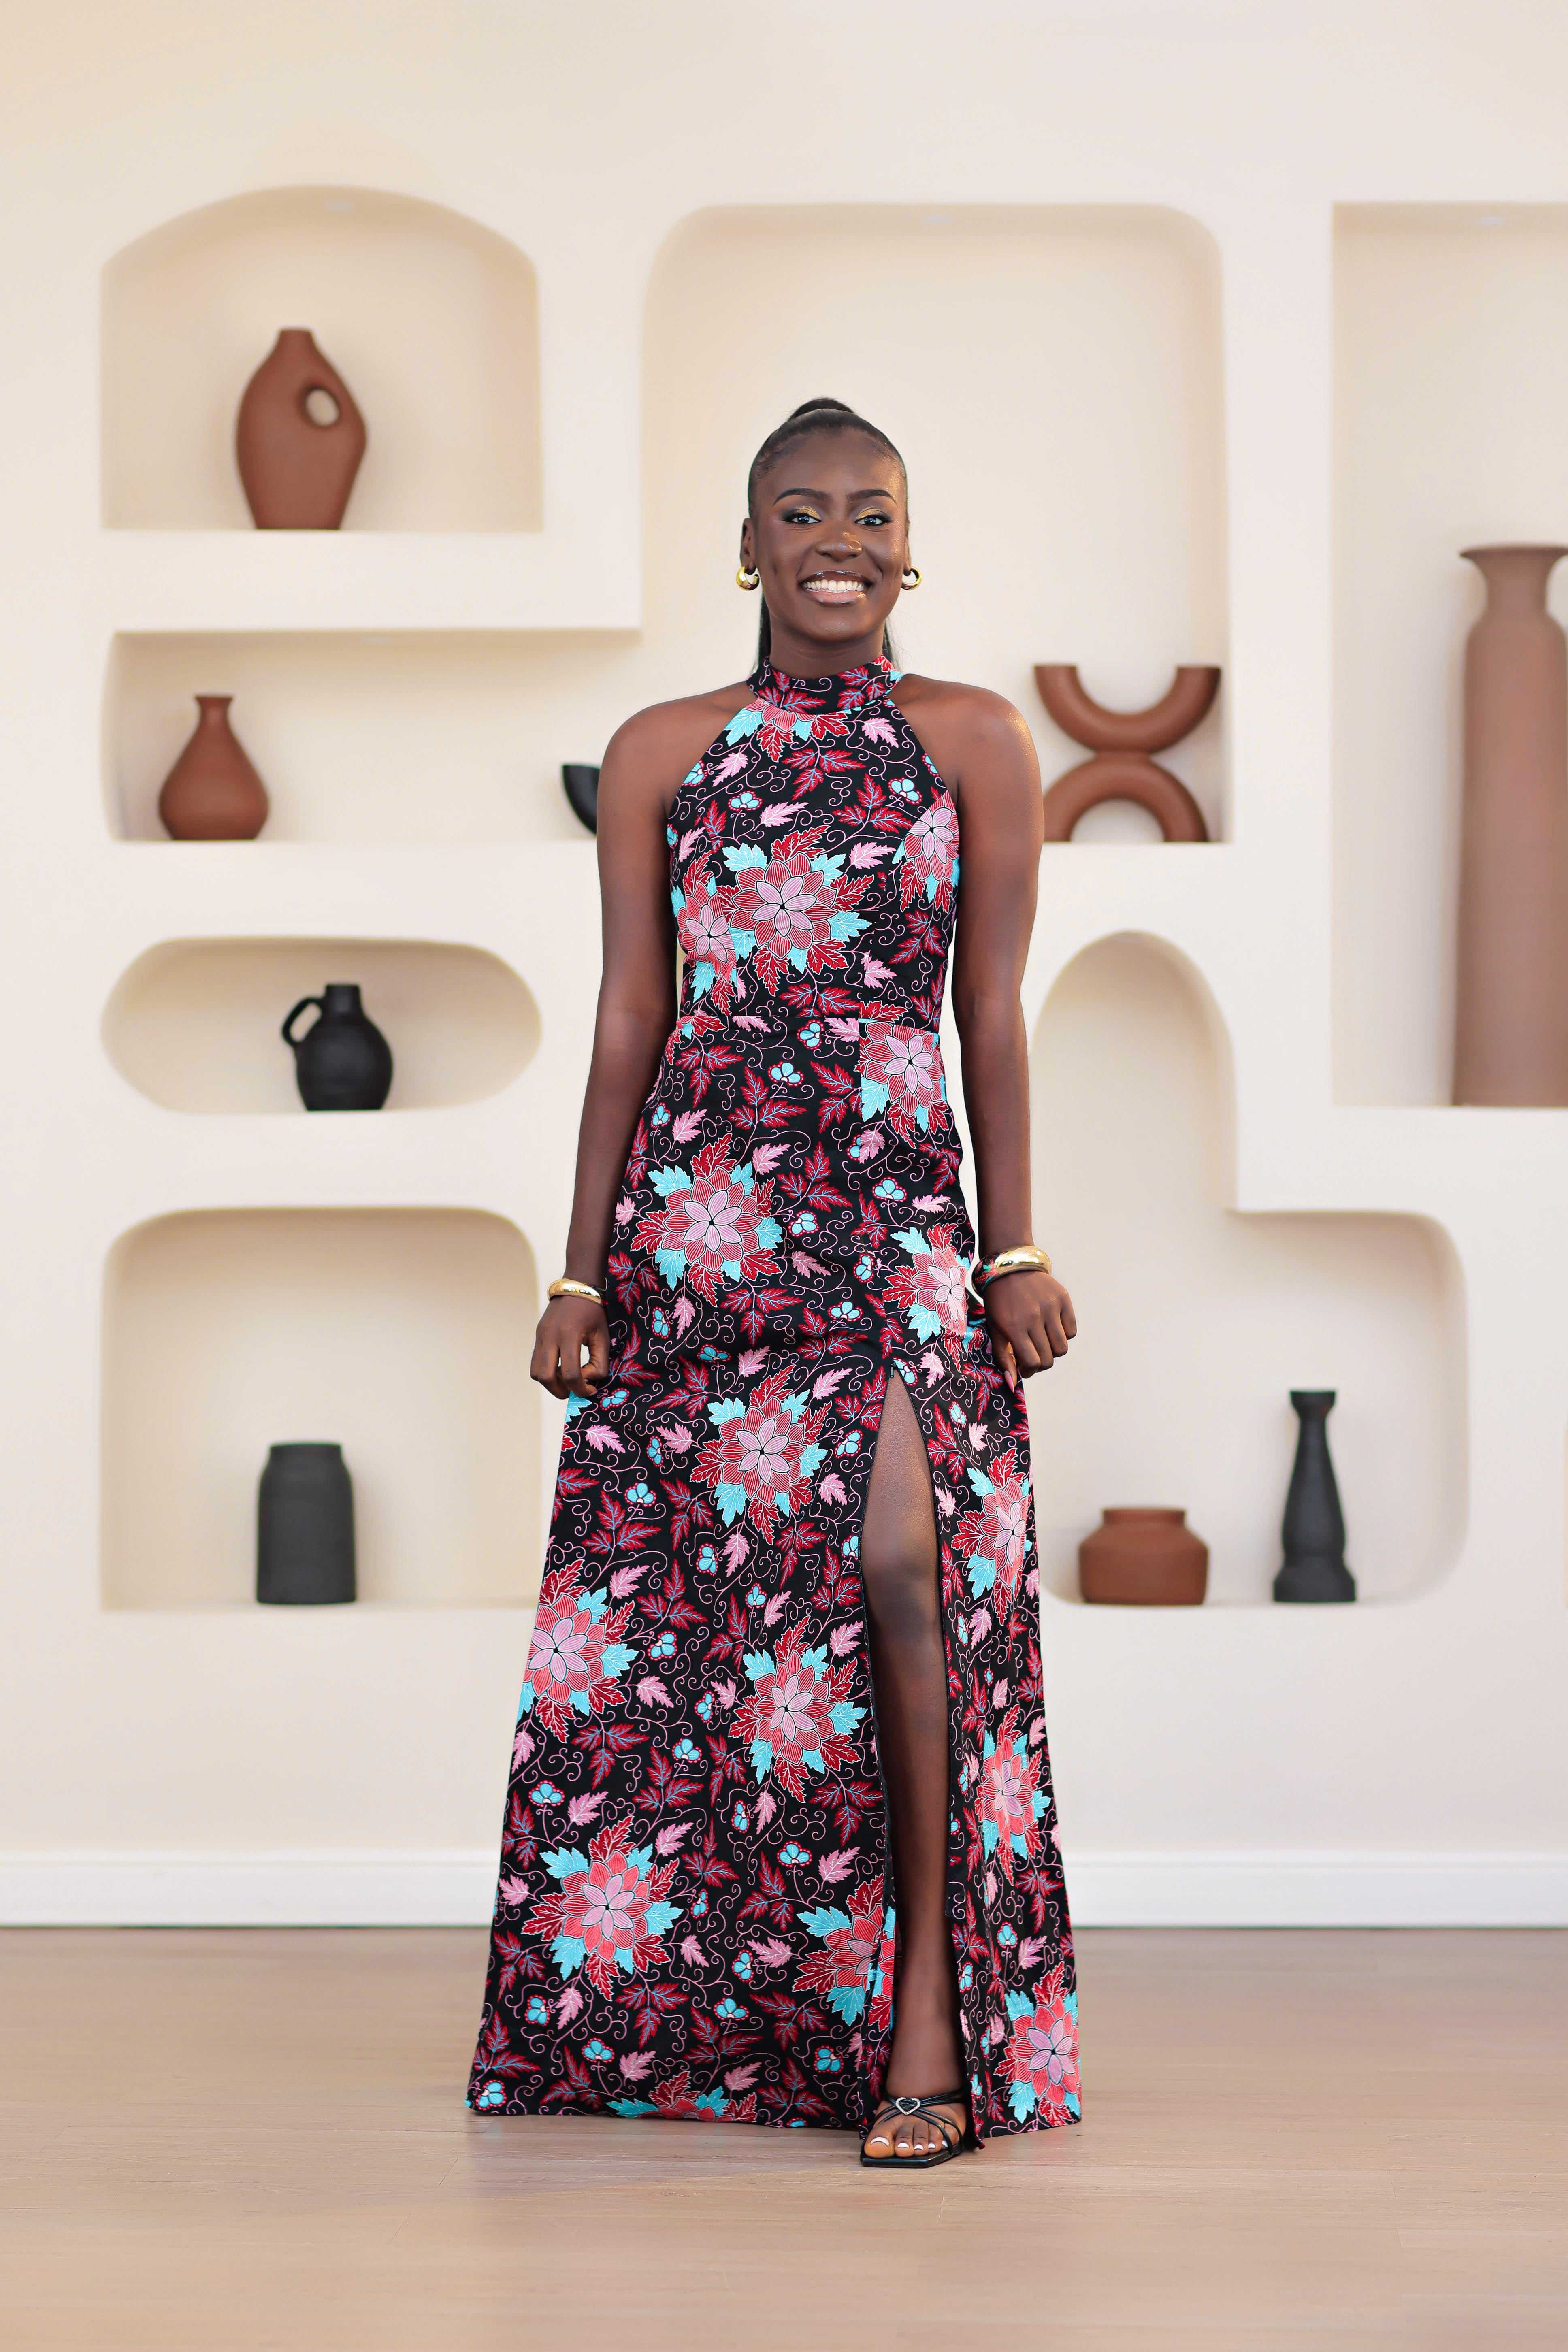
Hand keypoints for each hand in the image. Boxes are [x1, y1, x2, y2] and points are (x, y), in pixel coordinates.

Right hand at [532, 1297, 610, 1400]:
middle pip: (546, 1377)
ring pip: (536, 1372)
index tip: (590, 1390)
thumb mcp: (603, 1336)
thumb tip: (589, 1381)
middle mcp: (550, 1337)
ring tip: (566, 1379)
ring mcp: (541, 1336)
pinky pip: (536, 1361)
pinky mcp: (538, 1336)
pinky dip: (546, 1371)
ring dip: (550, 1382)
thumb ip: (600, 1362)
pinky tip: (560, 1367)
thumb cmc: (594, 1312)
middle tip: (573, 1392)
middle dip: (560, 1391)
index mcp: (569, 1335)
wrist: (576, 1286)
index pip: (571, 1373)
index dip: (581, 1389)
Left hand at [984, 1268, 1075, 1388]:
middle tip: (1032, 1355)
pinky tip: (1050, 1327)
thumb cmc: (998, 1300)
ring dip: (1052, 1350)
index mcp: (1014, 1327)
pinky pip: (1071, 1330)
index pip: (1033, 1363)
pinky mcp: (1063, 1299)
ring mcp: (1051, 1307)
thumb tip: (1012, 1382)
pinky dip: (1063, 1334)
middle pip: (1049, 1358)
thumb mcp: (993, 1327)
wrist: (1010, 1266)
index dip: (1029, 1371)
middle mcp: (1035, 1317)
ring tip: (1042, 1341)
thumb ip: (1003, 1356)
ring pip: (1062, 1347)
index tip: (1025, 1368)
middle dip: (1040, 1363)